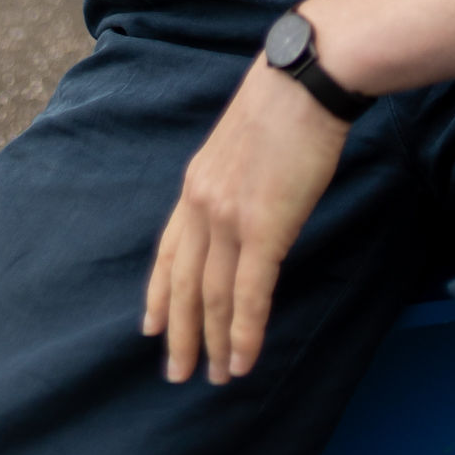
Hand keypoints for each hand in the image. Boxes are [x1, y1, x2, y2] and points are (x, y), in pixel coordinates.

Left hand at [143, 57, 349, 385]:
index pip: (168, 250)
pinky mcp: (263, 227)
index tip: (150, 325)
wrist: (305, 78)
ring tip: (217, 376)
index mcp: (196, 183)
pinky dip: (244, 332)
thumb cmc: (285, 99)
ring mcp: (229, 218)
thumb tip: (247, 201)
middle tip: (177, 372)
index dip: (159, 292)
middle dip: (179, 332)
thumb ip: (234, 178)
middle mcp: (202, 205)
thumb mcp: (241, 140)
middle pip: (183, 283)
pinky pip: (248, 293)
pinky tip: (243, 358)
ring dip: (213, 341)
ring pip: (213, 295)